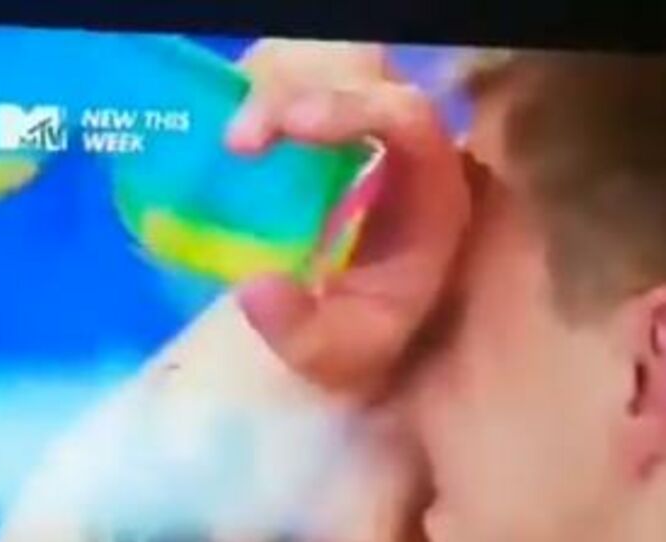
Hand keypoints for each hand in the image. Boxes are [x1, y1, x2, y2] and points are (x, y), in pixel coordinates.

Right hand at [228, 41, 470, 397]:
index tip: (285, 127)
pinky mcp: (340, 127)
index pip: (406, 116)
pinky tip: (237, 133)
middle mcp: (411, 144)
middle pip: (361, 73)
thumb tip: (250, 287)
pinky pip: (305, 80)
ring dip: (274, 86)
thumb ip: (299, 330)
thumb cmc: (373, 340)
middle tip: (236, 143)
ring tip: (233, 138)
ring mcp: (374, 127)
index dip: (348, 107)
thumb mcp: (340, 352)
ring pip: (329, 65)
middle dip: (291, 92)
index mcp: (431, 189)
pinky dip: (266, 92)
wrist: (395, 344)